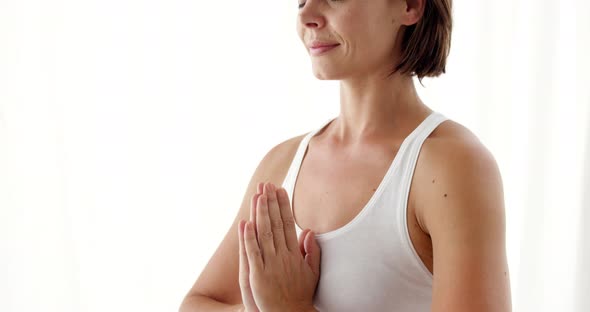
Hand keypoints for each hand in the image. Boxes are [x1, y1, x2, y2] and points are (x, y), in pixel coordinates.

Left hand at [238, 182, 320, 311]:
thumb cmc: (301, 296)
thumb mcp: (312, 272)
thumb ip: (311, 252)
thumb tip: (310, 231)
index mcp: (294, 254)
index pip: (288, 224)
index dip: (283, 206)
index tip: (280, 190)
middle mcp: (283, 257)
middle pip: (276, 224)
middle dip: (271, 203)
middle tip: (267, 184)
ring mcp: (270, 265)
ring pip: (264, 234)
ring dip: (260, 213)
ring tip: (258, 195)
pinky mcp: (257, 276)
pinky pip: (252, 253)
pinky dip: (248, 238)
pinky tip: (245, 223)